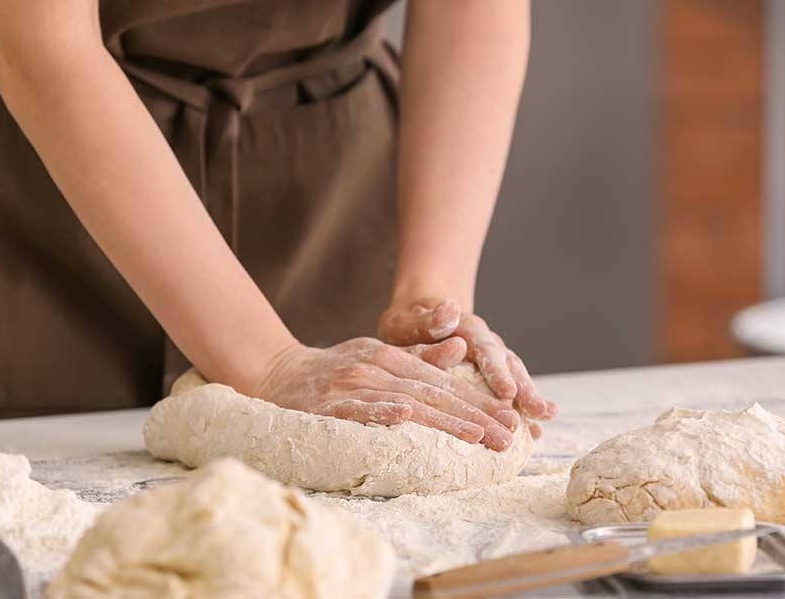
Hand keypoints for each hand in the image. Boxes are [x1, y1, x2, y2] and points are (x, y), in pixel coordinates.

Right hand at [243, 337, 520, 449]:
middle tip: (508, 435)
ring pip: (406, 403)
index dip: (479, 401)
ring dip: (444, 420)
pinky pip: (357, 409)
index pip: (444, 383)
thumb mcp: (378, 355)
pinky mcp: (327, 403)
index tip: (510, 420)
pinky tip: (405, 418)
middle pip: (434, 394)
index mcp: (391, 358)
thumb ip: (419, 356)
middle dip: (475, 416)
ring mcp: (352, 385)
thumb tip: (461, 349)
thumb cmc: (332, 370)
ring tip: (477, 436)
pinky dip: (380, 411)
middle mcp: (377, 368)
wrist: (274, 372)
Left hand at [379, 297, 557, 433]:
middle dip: (525, 389)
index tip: (507, 392)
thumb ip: (429, 320)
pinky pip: (511, 393)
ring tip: (546, 418)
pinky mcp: (493, 376)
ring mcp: (493, 360)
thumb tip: (450, 311)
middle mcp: (486, 343)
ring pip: (516, 378)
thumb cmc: (409, 324)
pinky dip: (522, 410)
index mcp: (467, 328)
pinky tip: (534, 433)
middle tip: (539, 411)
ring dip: (530, 398)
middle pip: (509, 364)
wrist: (419, 320)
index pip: (485, 349)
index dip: (497, 371)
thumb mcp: (409, 320)